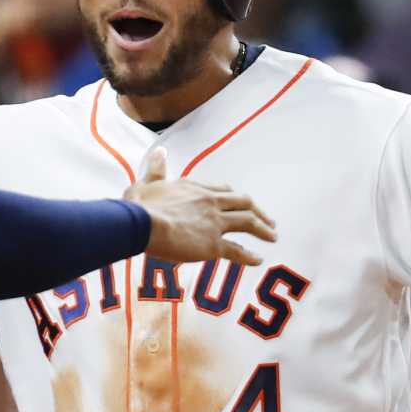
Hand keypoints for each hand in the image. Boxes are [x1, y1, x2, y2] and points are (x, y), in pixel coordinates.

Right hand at [124, 148, 275, 265]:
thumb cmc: (138, 205)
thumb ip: (156, 169)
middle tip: (269, 220)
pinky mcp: (212, 245)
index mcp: (194, 188)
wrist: (140, 224)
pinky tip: (258, 259)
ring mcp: (214, 223)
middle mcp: (210, 202)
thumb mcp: (146, 182)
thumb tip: (159, 151)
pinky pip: (237, 251)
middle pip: (243, 202)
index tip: (240, 202)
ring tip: (273, 236)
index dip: (234, 196)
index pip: (222, 189)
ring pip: (247, 222)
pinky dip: (249, 256)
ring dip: (263, 229)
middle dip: (258, 211)